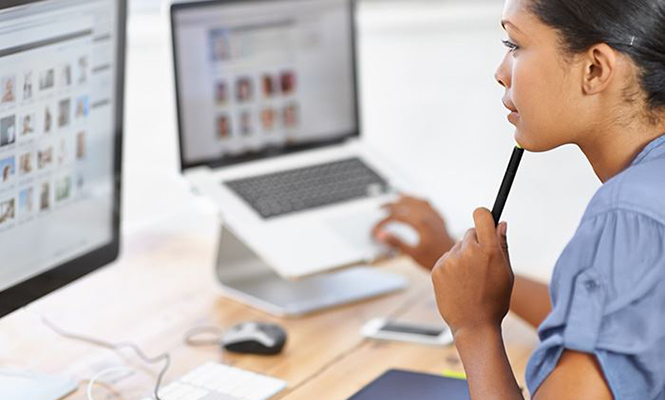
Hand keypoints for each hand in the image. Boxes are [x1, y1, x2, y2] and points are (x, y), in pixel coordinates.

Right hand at [372, 195, 455, 269]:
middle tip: (381, 206)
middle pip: (406, 204)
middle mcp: (429, 216)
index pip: (397, 216)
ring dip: (405, 198)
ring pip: (417, 201)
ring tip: (396, 197)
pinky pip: (427, 204)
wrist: (455, 260)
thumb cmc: (435, 259)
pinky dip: (418, 201)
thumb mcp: (412, 253)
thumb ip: (396, 242)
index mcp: (421, 223)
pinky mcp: (439, 218)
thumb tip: (381, 235)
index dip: (384, 221)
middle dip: (392, 205)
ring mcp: (435, 216)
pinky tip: (415, 202)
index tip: (377, 229)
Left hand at [431, 208, 512, 336]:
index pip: (481, 215)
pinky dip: (451, 267)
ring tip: (469, 280)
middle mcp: (467, 251)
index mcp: (489, 250)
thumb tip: (501, 223)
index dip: (483, 216)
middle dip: (475, 242)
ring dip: (462, 256)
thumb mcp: (506, 273)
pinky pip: (446, 259)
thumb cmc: (494, 301)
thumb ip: (502, 245)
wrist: (473, 325)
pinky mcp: (437, 268)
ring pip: (457, 247)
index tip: (484, 219)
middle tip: (481, 263)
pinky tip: (458, 284)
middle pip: (470, 232)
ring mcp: (450, 260)